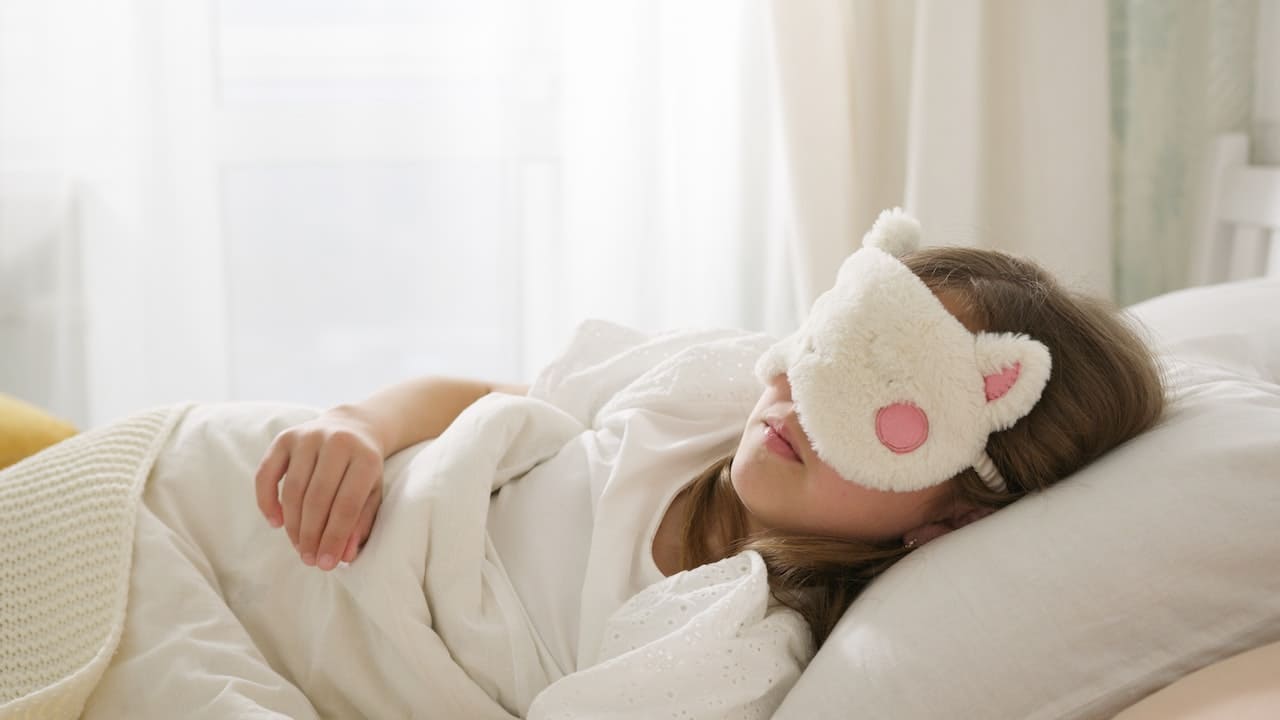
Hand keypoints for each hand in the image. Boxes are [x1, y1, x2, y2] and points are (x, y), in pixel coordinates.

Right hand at [255, 410, 384, 570]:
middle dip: (311, 535)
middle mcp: (337, 442)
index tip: (327, 564)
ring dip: (293, 524)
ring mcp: (308, 436)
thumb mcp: (373, 493)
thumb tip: (344, 556)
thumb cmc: (364, 469)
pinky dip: (267, 501)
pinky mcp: (285, 437)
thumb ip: (361, 523)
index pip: (347, 505)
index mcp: (366, 458)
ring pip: (293, 489)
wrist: (354, 427)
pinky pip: (266, 474)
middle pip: (318, 498)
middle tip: (309, 560)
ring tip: (298, 546)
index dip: (335, 538)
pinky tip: (275, 523)